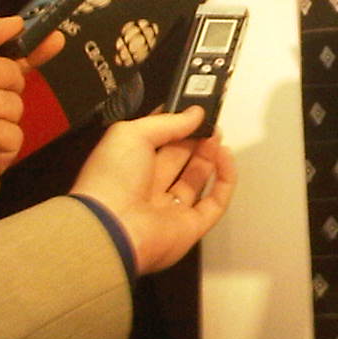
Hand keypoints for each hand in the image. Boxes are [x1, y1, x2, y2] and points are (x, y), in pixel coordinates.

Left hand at [72, 108, 235, 274]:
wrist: (113, 228)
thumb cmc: (112, 179)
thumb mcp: (132, 134)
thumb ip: (166, 121)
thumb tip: (194, 113)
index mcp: (127, 167)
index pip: (155, 142)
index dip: (174, 125)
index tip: (191, 110)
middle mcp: (147, 189)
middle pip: (177, 160)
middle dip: (194, 139)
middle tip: (209, 121)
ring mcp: (170, 210)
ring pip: (196, 180)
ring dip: (209, 156)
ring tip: (217, 135)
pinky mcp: (190, 227)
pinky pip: (214, 204)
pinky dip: (225, 180)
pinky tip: (225, 157)